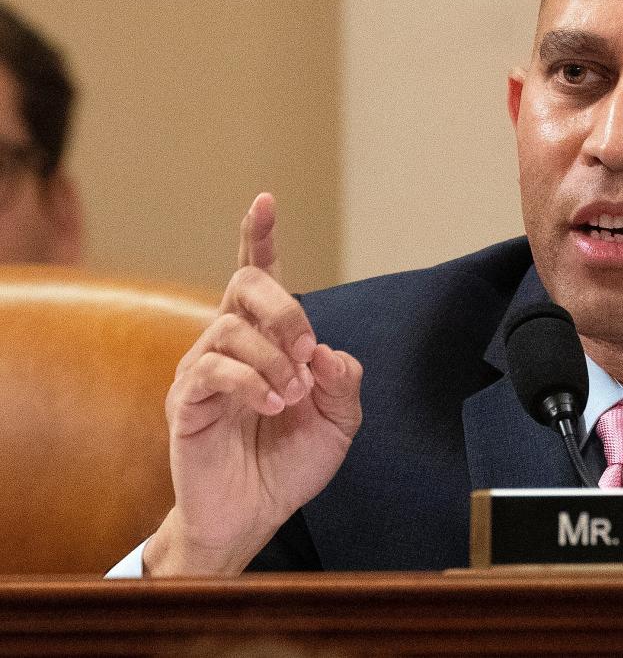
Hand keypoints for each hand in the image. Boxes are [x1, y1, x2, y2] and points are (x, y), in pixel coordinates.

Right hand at [144, 193, 362, 575]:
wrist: (255, 515)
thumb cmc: (290, 463)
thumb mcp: (340, 422)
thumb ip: (344, 381)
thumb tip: (328, 350)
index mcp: (265, 339)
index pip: (258, 275)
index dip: (259, 237)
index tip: (265, 200)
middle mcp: (228, 343)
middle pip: (246, 284)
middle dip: (286, 309)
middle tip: (308, 350)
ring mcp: (203, 370)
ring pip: (231, 328)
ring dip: (275, 359)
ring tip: (293, 397)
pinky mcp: (185, 401)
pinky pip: (213, 369)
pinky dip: (253, 382)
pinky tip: (274, 404)